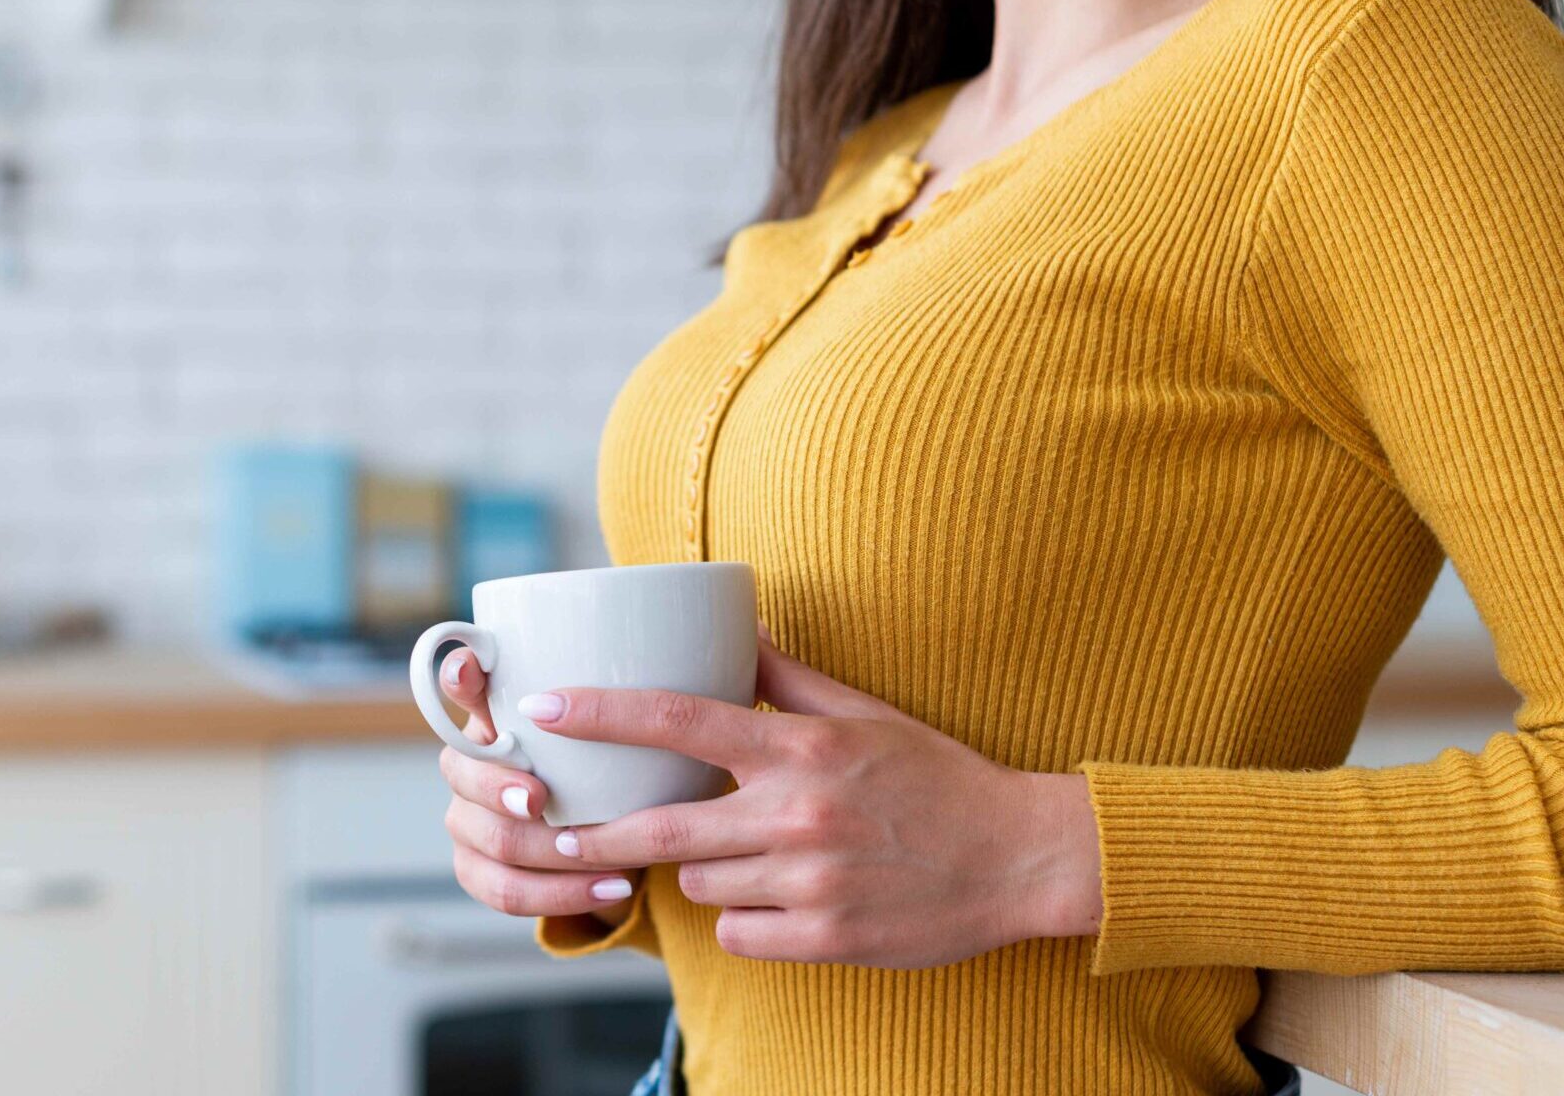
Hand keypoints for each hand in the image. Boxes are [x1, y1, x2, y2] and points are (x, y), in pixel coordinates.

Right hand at [434, 645, 639, 924]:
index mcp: (492, 716)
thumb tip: (658, 639)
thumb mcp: (620, 730)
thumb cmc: (606, 765)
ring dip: (550, 854)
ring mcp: (466, 820)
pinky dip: (562, 896)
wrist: (605, 832)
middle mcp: (467, 764)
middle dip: (498, 788)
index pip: (461, 683)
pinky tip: (614, 890)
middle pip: (464, 774)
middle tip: (541, 800)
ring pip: (493, 841)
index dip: (460, 677)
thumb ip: (620, 696)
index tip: (473, 672)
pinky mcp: (478, 870)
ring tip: (613, 862)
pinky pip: (507, 892)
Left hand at [527, 630, 1103, 967]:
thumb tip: (732, 625)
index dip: (600, 715)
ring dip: (700, 873)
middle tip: (561, 832)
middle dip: (600, 835)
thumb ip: (786, 676)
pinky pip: (737, 934)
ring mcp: (810, 881)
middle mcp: (797, 813)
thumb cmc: (936, 778)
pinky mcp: (826, 939)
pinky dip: (743, 920)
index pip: (677, 720)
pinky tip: (777, 902)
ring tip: (745, 857)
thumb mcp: (863, 714)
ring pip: (698, 885)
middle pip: (660, 830)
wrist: (1019, 857)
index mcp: (800, 748)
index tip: (544, 709)